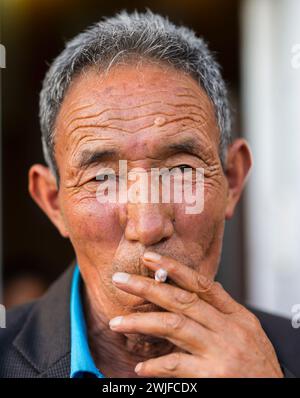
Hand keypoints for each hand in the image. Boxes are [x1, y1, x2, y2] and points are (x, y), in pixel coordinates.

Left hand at [109, 252, 283, 377]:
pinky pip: (176, 365)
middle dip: (148, 287)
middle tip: (122, 280)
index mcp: (236, 316)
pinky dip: (156, 365)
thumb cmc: (259, 367)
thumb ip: (223, 312)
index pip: (201, 284)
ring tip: (116, 322)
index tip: (149, 258)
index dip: (174, 269)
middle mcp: (228, 329)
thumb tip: (199, 291)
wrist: (277, 397)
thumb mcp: (249, 332)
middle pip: (181, 300)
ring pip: (173, 326)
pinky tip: (141, 366)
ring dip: (141, 322)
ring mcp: (220, 351)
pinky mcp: (213, 375)